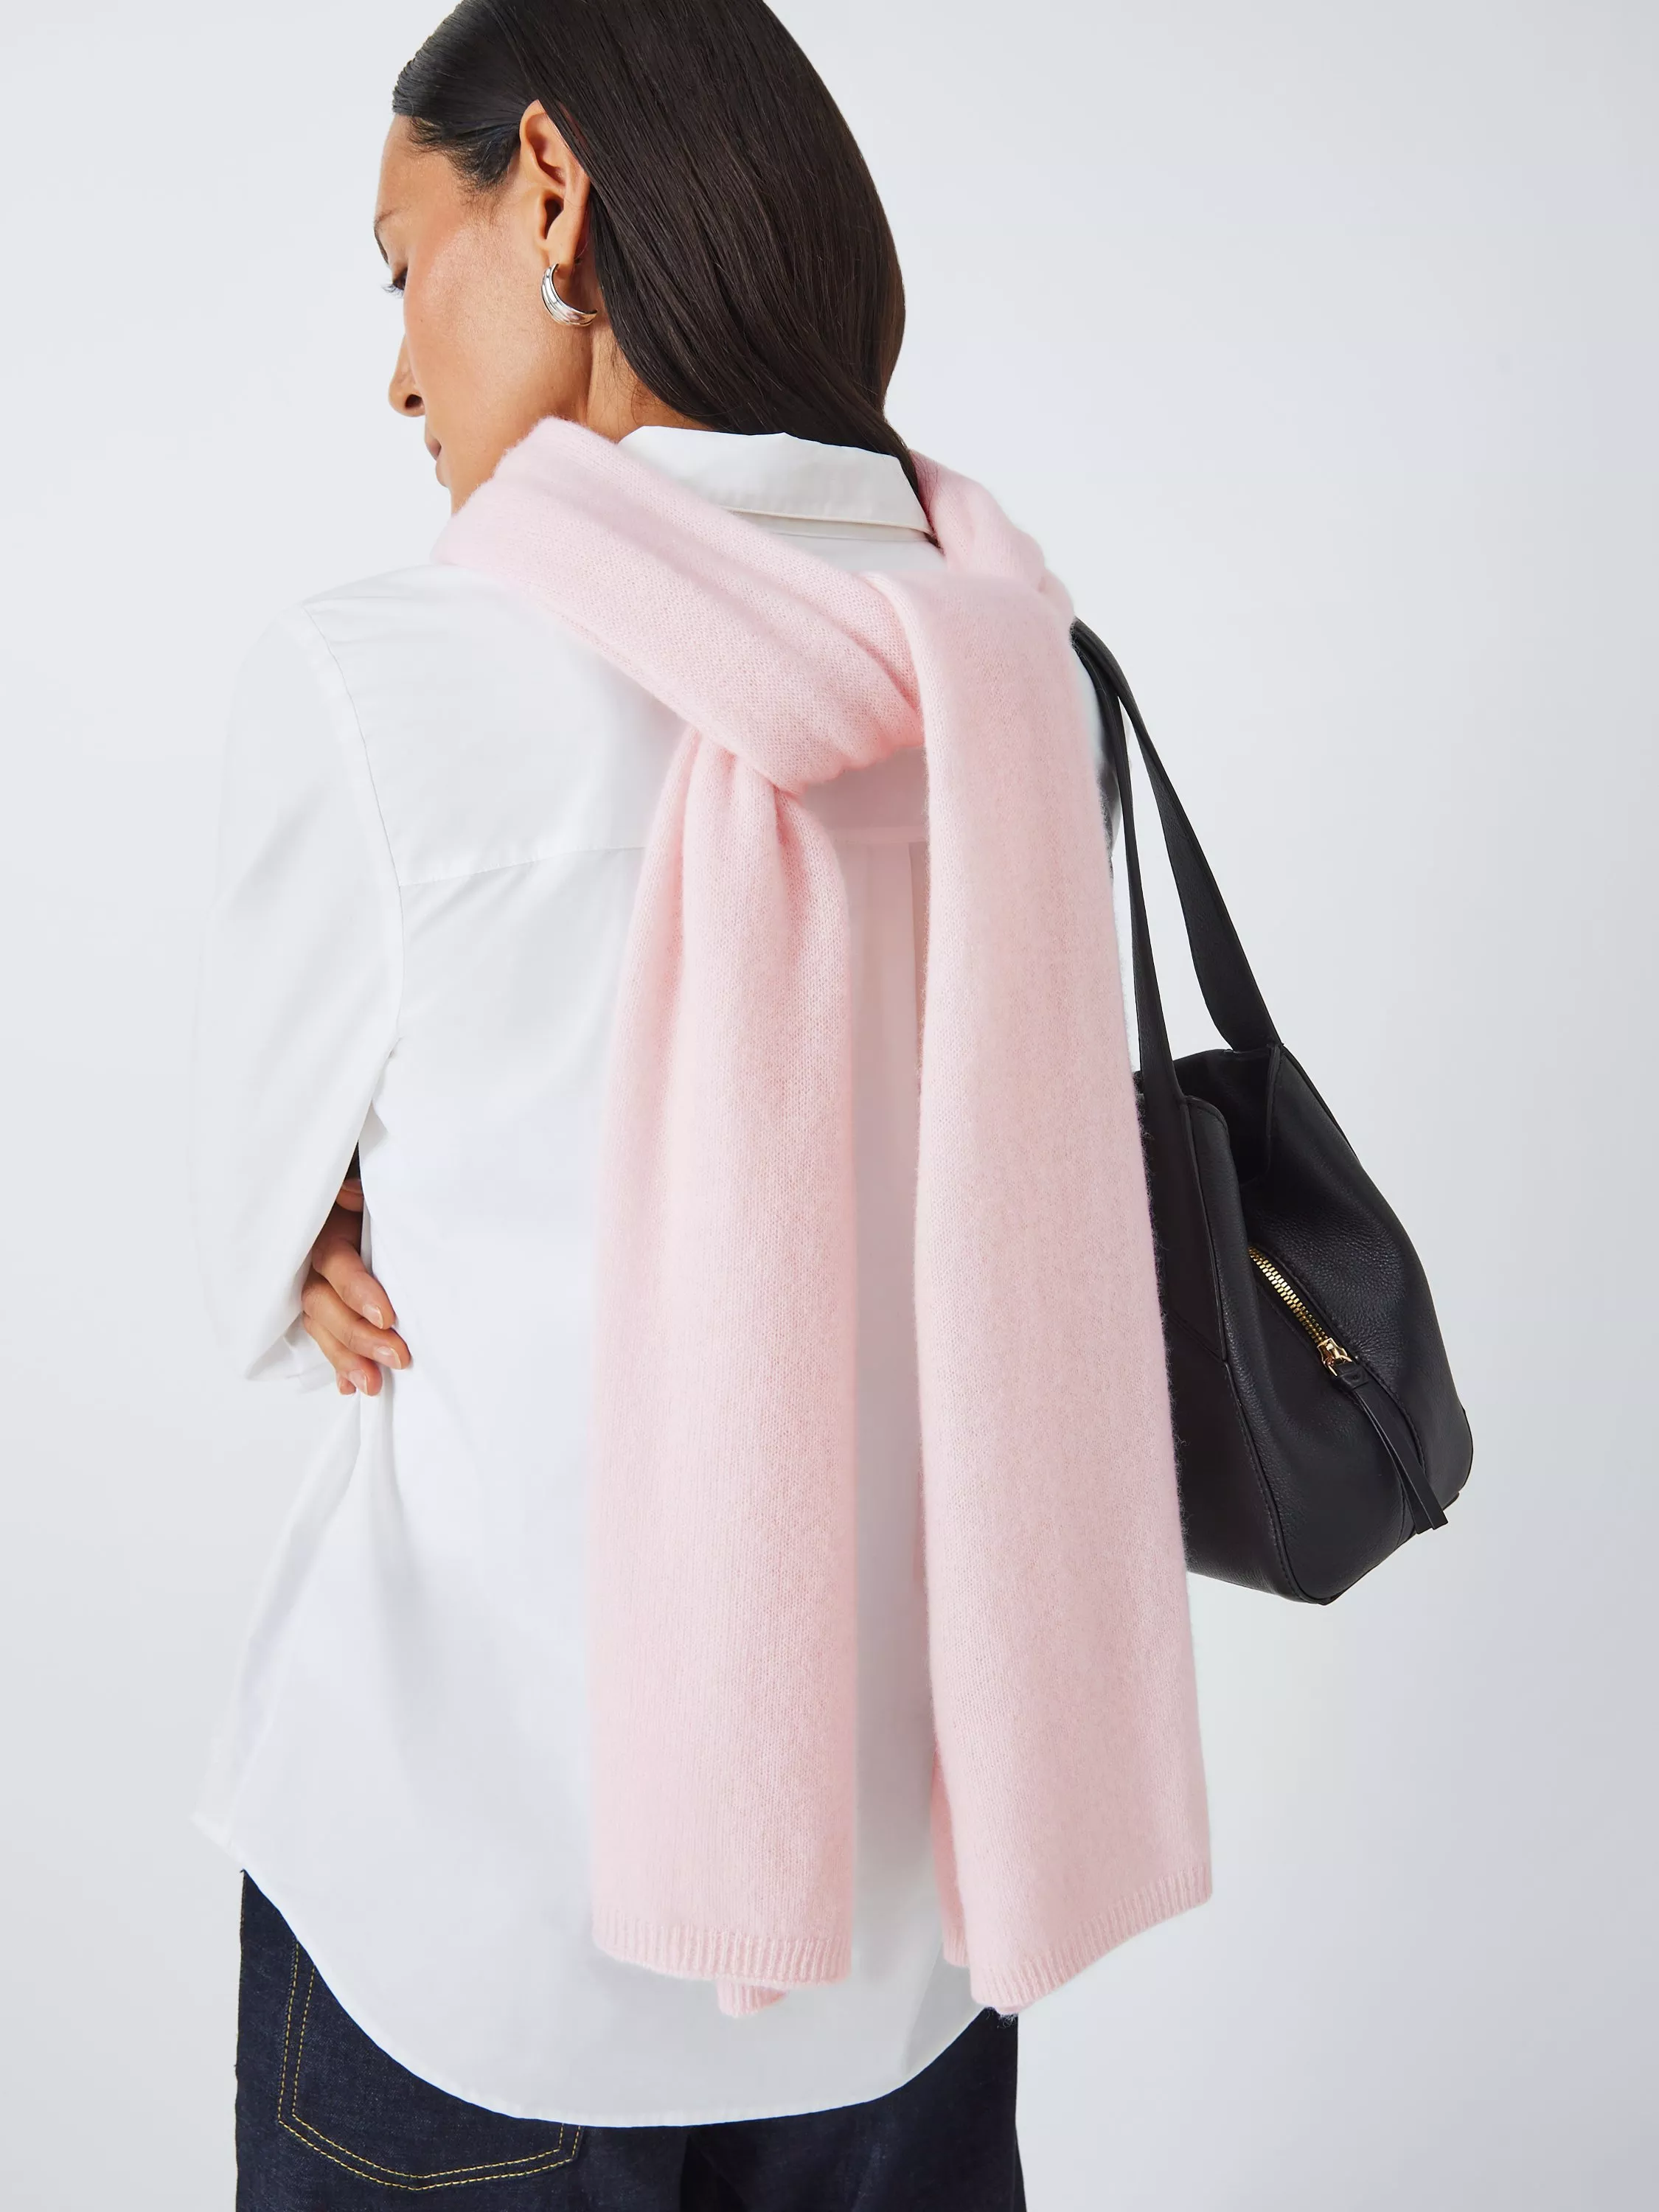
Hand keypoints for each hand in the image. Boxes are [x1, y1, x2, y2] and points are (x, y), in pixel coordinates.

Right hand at [299, 1176, 409, 1395]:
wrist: (367, 1207)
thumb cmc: (376, 1201)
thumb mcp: (372, 1190)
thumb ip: (362, 1193)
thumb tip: (350, 1194)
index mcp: (327, 1234)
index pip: (338, 1266)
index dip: (359, 1293)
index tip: (388, 1317)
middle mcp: (314, 1266)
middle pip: (324, 1305)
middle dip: (358, 1336)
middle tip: (397, 1358)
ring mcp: (316, 1290)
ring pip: (321, 1328)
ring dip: (346, 1359)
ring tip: (374, 1386)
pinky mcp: (326, 1310)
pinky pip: (325, 1340)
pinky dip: (338, 1364)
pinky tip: (350, 1387)